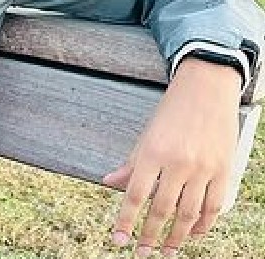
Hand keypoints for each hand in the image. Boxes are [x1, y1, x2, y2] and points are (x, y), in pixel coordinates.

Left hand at [103, 58, 241, 256]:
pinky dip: (203, 225)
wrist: (206, 90)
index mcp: (152, 153)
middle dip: (149, 236)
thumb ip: (131, 164)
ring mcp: (203, 169)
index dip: (125, 221)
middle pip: (162, 210)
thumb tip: (108, 183)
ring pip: (189, 214)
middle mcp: (178, 163)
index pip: (135, 196)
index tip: (117, 240)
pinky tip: (192, 234)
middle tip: (140, 252)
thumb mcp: (145, 136)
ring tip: (165, 251)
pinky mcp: (224, 171)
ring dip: (176, 237)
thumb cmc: (171, 112)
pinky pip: (214, 207)